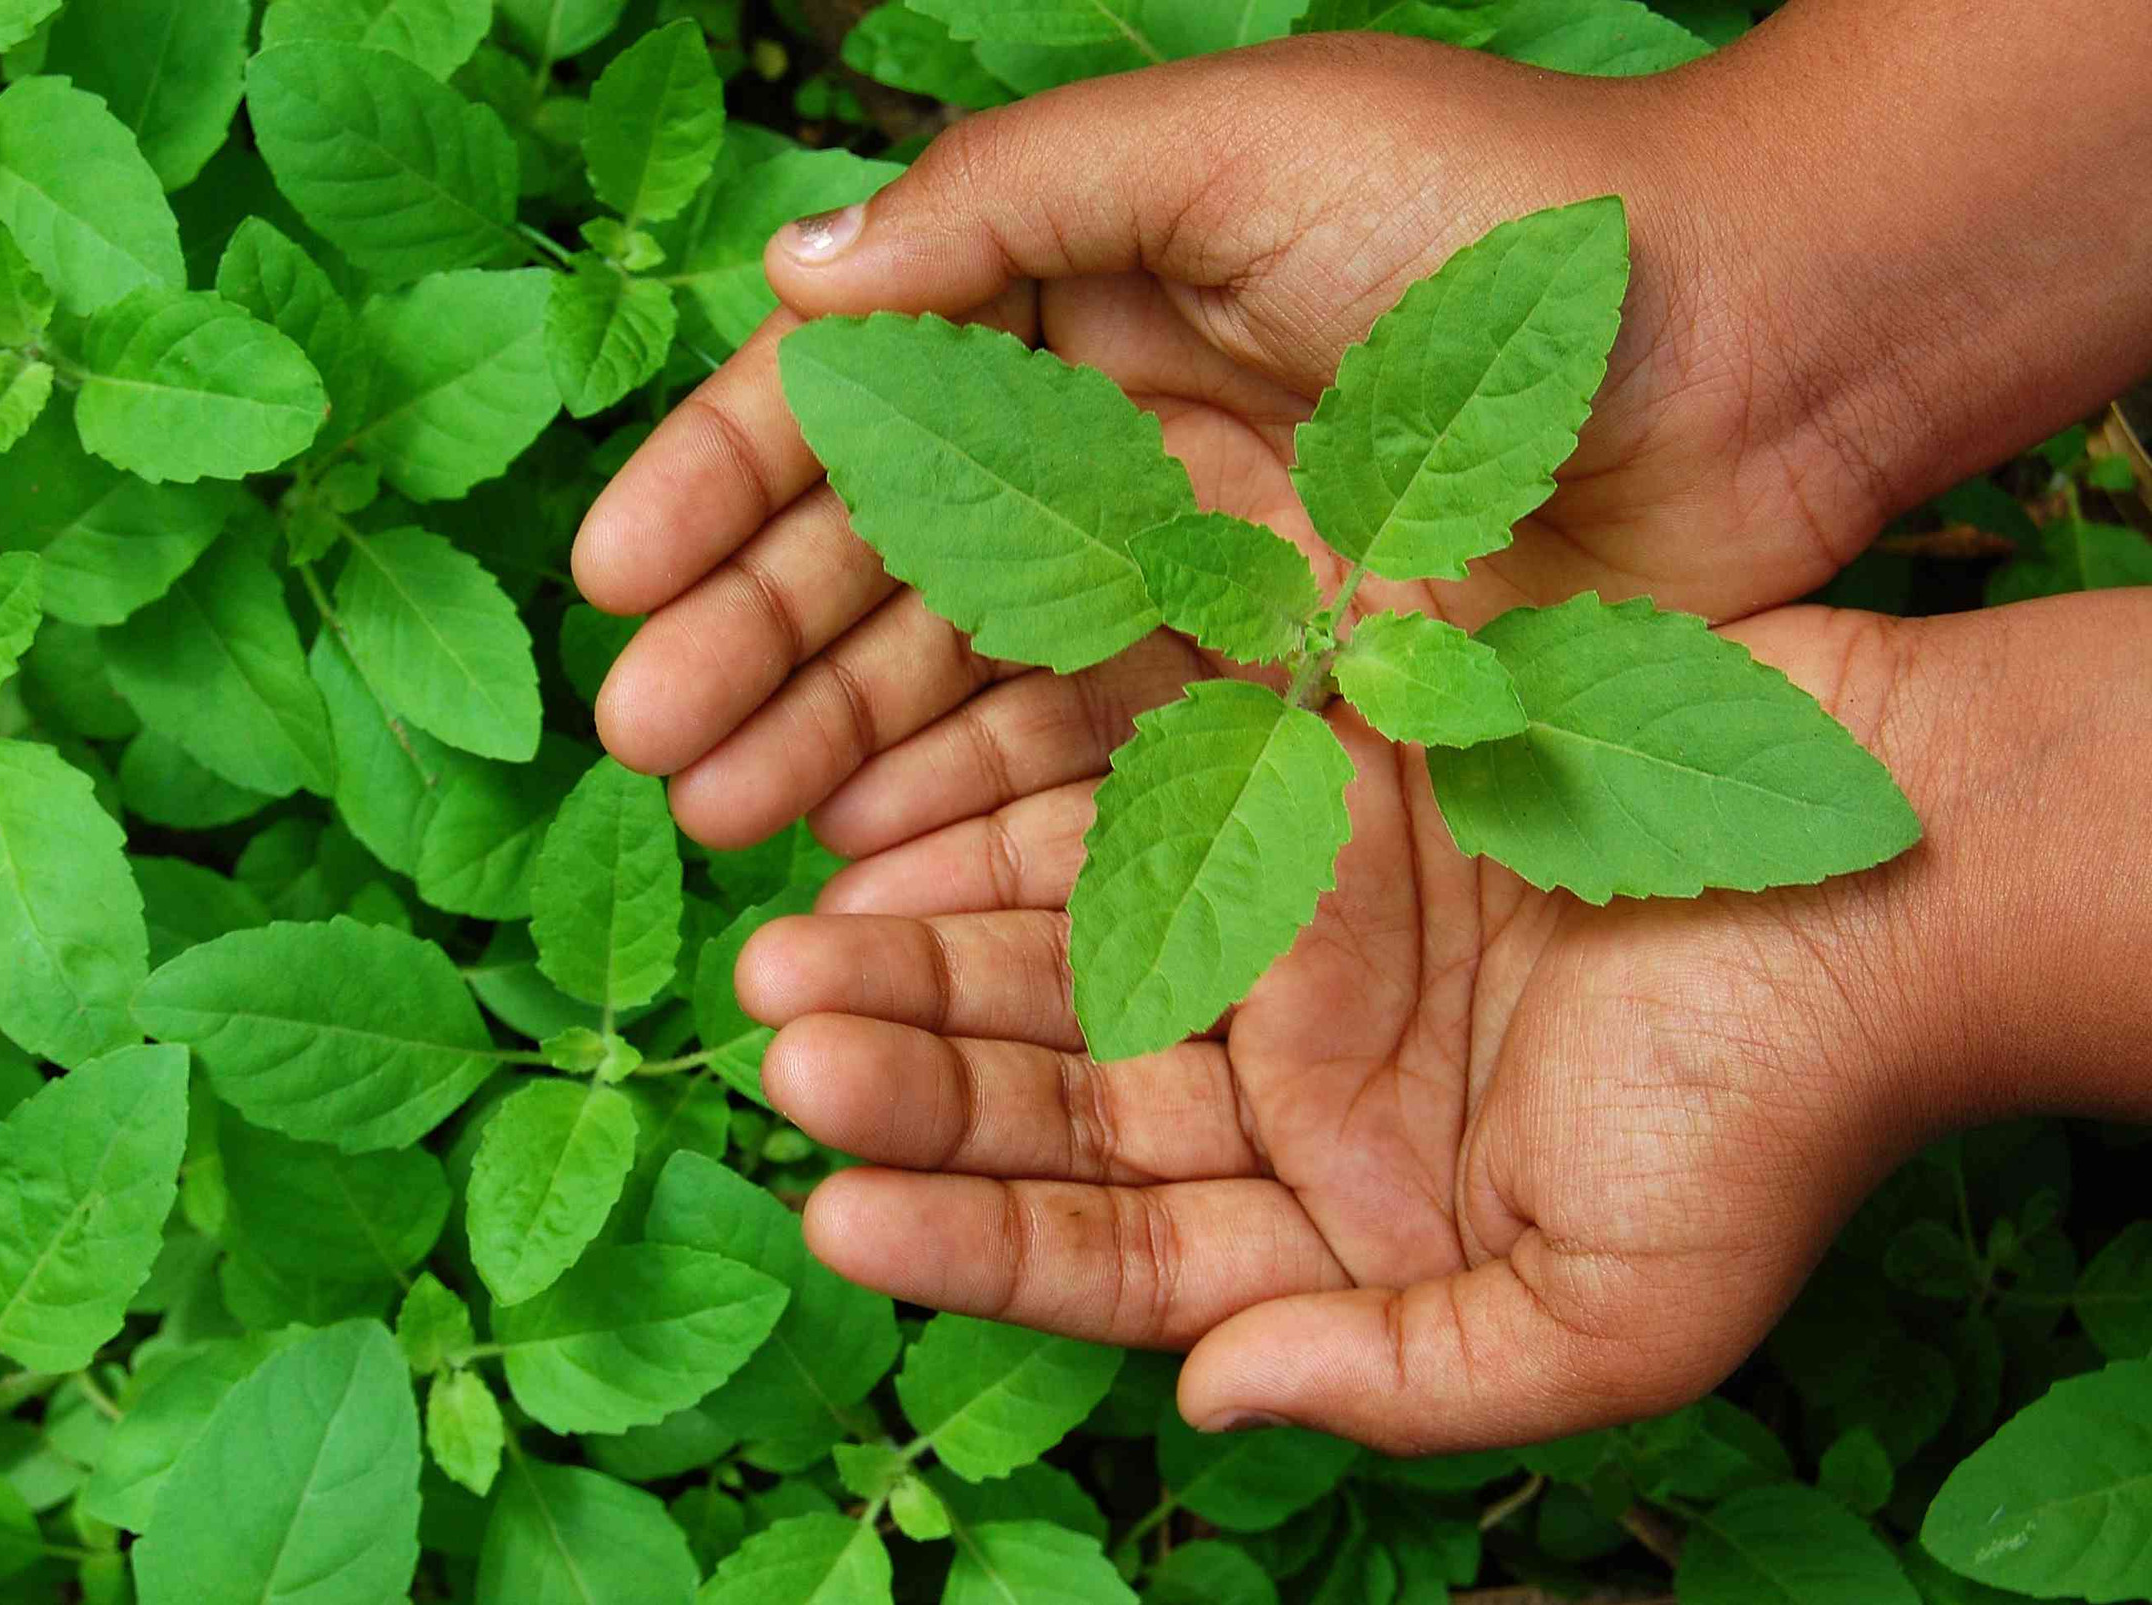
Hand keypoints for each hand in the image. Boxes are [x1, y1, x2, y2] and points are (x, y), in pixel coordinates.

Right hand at [574, 9, 2151, 858]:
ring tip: (733, 823)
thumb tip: (791, 272)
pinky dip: (984, 812)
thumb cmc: (1508, 216)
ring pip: (973, 678)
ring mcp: (1192, 584)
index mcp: (1083, 300)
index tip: (616, 579)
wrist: (1763, 347)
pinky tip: (883, 860)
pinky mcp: (1275, 703)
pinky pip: (1095, 766)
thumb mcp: (1234, 145)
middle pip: (892, 560)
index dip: (725, 486)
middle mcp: (1118, 447)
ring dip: (842, 744)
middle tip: (659, 750)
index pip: (856, 402)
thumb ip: (1009, 203)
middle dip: (759, 645)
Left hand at [734, 594, 2151, 1452]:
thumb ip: (1410, 1385)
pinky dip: (1015, 801)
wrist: (1894, 869)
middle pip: (1056, 1090)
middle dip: (912, 1078)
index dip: (972, 1241)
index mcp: (1329, 1211)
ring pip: (1062, 943)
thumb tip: (1214, 1402)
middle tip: (778, 1046)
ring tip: (792, 948)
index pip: (1110, 1247)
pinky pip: (1126, 786)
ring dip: (927, 948)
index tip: (838, 1215)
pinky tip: (902, 812)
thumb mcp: (1616, 1316)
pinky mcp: (1301, 764)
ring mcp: (1281, 910)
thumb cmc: (1777, 1108)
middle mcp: (1280, 1069)